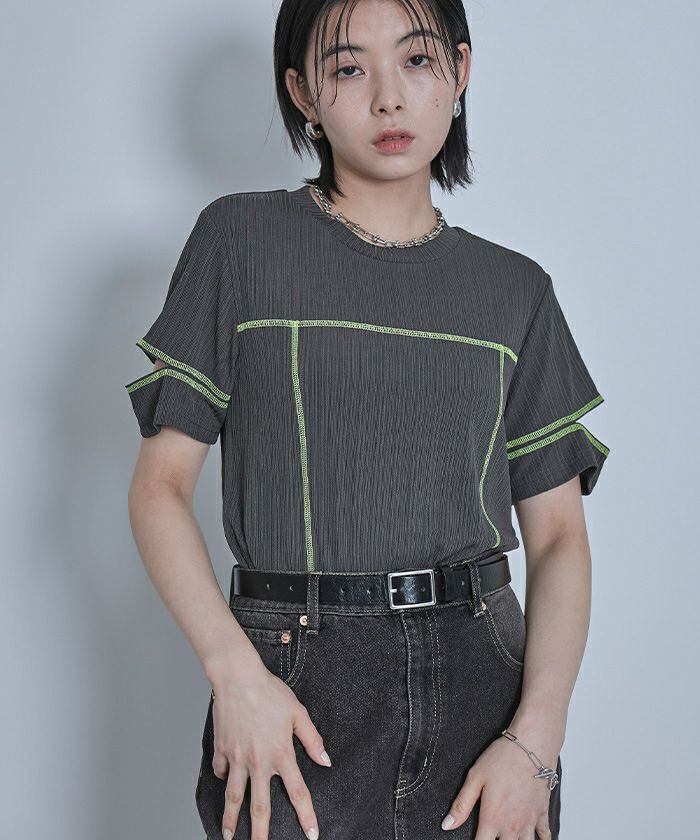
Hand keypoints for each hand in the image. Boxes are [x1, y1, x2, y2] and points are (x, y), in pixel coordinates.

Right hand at [211, 662, 330, 839]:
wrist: (237, 677)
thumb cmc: (269, 692)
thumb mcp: (298, 713)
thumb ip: (312, 739)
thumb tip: (325, 761)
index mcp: (281, 754)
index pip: (297, 792)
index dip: (306, 815)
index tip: (312, 834)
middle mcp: (258, 762)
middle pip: (261, 806)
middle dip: (261, 833)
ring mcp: (237, 758)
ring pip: (234, 797)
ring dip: (232, 819)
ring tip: (229, 837)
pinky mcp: (222, 749)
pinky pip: (222, 770)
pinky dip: (223, 778)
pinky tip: (224, 784)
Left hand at [441, 736, 553, 837]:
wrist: (531, 746)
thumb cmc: (502, 758)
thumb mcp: (475, 777)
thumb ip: (461, 804)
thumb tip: (447, 825)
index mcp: (492, 818)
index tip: (474, 839)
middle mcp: (512, 825)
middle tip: (492, 836)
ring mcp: (529, 821)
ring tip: (509, 838)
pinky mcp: (542, 813)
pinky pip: (545, 836)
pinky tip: (536, 839)